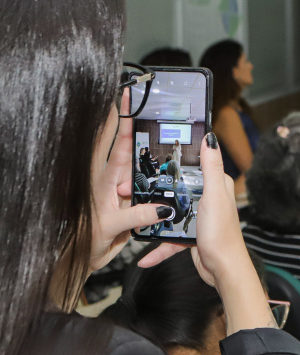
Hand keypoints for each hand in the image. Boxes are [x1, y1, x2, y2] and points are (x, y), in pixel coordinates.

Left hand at [90, 92, 176, 271]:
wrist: (81, 257)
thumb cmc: (87, 239)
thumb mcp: (112, 226)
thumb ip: (138, 214)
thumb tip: (163, 207)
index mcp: (105, 179)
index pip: (115, 142)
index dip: (121, 119)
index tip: (125, 97)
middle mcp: (113, 180)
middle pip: (125, 145)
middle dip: (131, 122)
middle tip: (139, 100)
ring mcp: (120, 190)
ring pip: (137, 165)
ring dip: (147, 154)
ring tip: (159, 136)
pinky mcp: (128, 202)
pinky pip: (144, 186)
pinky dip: (152, 178)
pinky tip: (161, 174)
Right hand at [139, 133, 245, 286]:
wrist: (223, 269)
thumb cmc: (222, 233)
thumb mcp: (214, 196)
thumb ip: (211, 168)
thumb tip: (210, 139)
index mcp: (215, 185)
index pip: (192, 165)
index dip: (172, 161)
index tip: (150, 157)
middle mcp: (207, 198)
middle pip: (176, 189)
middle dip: (154, 190)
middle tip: (129, 189)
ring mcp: (197, 217)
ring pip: (169, 213)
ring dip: (152, 219)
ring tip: (131, 217)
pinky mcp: (190, 234)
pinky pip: (169, 238)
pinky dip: (157, 248)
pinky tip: (144, 257)